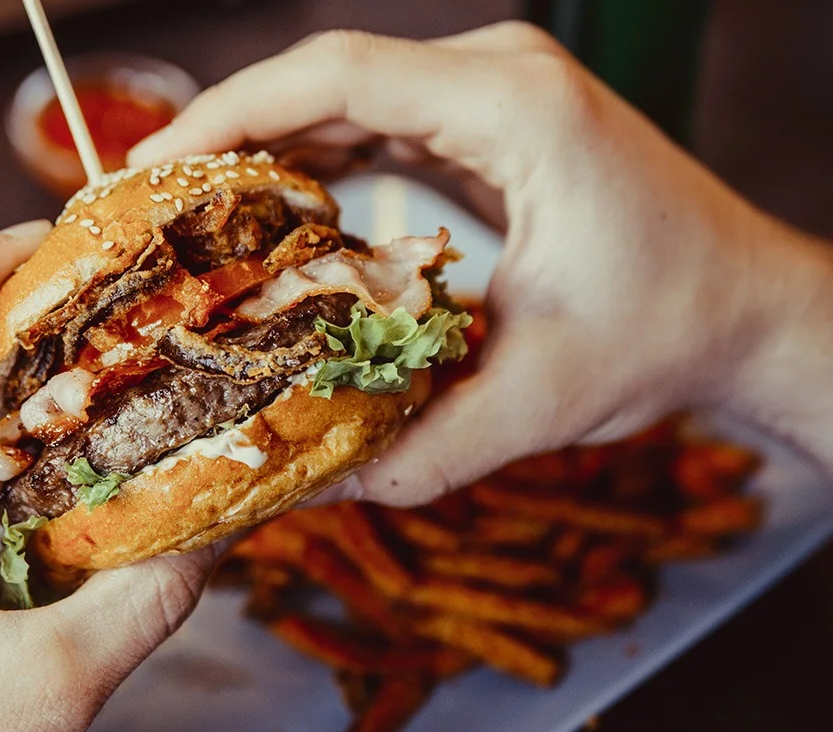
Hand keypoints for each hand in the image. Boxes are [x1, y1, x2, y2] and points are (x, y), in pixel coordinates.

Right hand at [131, 24, 832, 501]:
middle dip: (229, 137)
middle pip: (328, 79)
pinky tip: (269, 217)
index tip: (154, 169)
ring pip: (346, 98)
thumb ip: (412, 449)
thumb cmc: (669, 332)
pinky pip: (378, 124)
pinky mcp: (488, 123)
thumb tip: (298, 488)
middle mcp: (500, 77)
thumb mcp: (537, 402)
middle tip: (151, 208)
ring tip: (190, 216)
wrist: (746, 310)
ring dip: (266, 149)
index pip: (339, 76)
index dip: (232, 113)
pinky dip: (315, 163)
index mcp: (514, 109)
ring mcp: (495, 93)